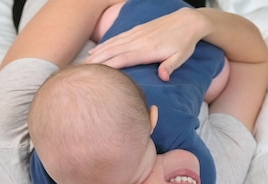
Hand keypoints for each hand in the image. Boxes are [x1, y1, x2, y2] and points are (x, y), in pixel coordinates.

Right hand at [84, 8, 208, 80]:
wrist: (187, 21)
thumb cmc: (185, 43)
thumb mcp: (181, 57)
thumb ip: (170, 67)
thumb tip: (163, 78)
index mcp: (148, 50)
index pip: (124, 59)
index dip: (109, 67)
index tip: (96, 75)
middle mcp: (139, 41)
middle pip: (113, 52)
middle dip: (96, 62)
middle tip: (81, 72)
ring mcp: (136, 34)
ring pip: (112, 44)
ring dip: (96, 54)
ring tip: (83, 64)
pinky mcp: (135, 30)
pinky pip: (116, 38)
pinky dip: (104, 45)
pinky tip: (95, 51)